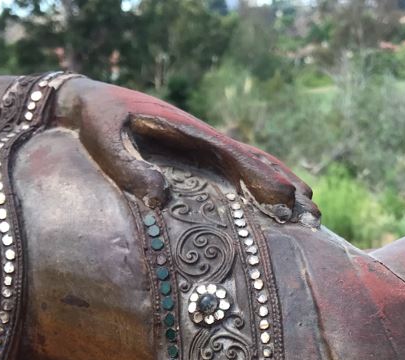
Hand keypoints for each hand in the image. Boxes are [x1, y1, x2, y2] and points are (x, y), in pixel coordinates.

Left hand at [54, 77, 317, 221]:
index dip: (264, 178)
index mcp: (191, 135)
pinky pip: (239, 168)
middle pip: (257, 163)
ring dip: (284, 187)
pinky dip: (264, 181)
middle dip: (287, 189)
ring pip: (255, 165)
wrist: (90, 98)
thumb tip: (159, 198)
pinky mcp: (200, 154)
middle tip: (314, 217)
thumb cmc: (94, 118)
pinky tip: (279, 201)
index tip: (289, 199)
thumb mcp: (103, 138)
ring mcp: (206, 147)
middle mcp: (207, 140)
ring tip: (311, 214)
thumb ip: (127, 165)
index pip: (237, 157)